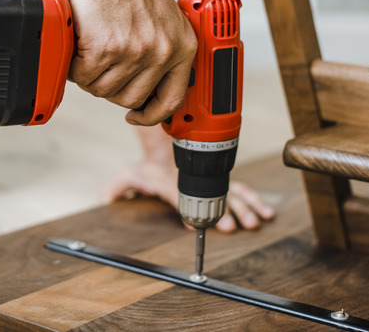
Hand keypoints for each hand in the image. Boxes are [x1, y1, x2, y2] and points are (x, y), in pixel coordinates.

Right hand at [59, 0, 196, 125]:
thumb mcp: (161, 19)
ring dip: (89, 75)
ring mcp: (136, 52)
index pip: (172, 99)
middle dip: (110, 87)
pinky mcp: (108, 49)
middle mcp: (163, 51)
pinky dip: (74, 65)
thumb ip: (160, 51)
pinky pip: (84, 76)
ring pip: (103, 90)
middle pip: (130, 98)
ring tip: (89, 48)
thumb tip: (146, 87)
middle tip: (100, 65)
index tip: (137, 115)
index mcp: (182, 46)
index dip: (151, 114)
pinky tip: (79, 44)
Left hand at [102, 158, 274, 232]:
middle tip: (235, 226)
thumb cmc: (150, 167)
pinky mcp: (219, 179)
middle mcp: (193, 181)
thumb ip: (118, 186)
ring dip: (245, 206)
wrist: (167, 144)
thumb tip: (103, 199)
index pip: (178, 196)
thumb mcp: (130, 173)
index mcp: (171, 182)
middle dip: (225, 211)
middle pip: (211, 196)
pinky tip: (265, 210)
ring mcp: (208, 178)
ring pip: (231, 191)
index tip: (195, 225)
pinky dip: (253, 198)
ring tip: (255, 220)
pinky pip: (240, 188)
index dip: (186, 210)